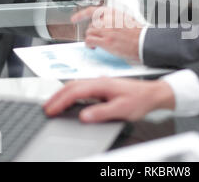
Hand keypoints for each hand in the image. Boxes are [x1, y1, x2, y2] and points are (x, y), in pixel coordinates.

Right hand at [43, 78, 174, 122]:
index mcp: (101, 84)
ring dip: (62, 94)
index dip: (60, 101)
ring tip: (53, 104)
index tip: (50, 110)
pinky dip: (71, 94)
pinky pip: (82, 88)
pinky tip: (70, 100)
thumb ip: (101, 112)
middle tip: (46, 108)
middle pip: (71, 86)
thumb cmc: (140, 100)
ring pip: (76, 85)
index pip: (75, 92)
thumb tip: (84, 116)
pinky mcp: (103, 87)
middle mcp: (99, 81)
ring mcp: (101, 83)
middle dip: (56, 96)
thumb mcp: (121, 109)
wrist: (152, 94)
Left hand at [72, 6, 142, 61]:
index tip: (74, 19)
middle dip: (93, 32)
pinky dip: (89, 45)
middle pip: (91, 25)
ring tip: (96, 44)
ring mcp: (106, 30)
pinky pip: (89, 41)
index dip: (81, 15)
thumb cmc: (138, 32)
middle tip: (98, 38)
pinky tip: (94, 47)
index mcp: (112, 12)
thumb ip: (113, 19)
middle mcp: (107, 19)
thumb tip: (104, 24)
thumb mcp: (125, 18)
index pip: (92, 11)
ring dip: (91, 39)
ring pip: (89, 33)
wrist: (144, 40)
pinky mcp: (106, 41)